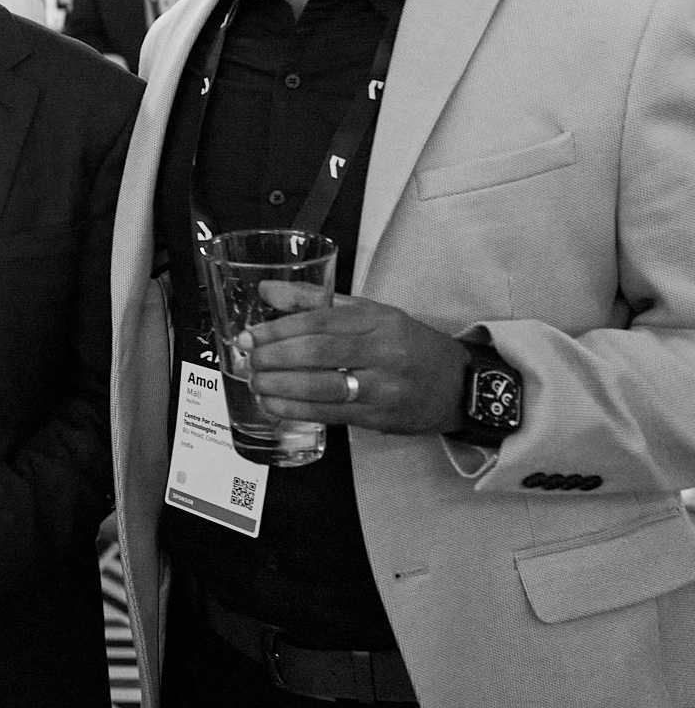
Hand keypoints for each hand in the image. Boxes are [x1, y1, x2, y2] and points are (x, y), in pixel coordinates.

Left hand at [242, 296, 470, 434]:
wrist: (459, 385)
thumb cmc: (407, 344)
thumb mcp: (371, 312)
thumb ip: (316, 301)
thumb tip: (267, 290)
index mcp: (378, 319)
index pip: (320, 321)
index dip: (279, 329)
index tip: (250, 336)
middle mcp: (383, 351)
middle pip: (318, 352)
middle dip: (275, 358)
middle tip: (249, 361)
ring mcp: (384, 387)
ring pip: (323, 387)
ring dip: (281, 387)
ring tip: (256, 384)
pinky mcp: (381, 417)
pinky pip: (332, 414)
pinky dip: (297, 410)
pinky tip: (275, 406)